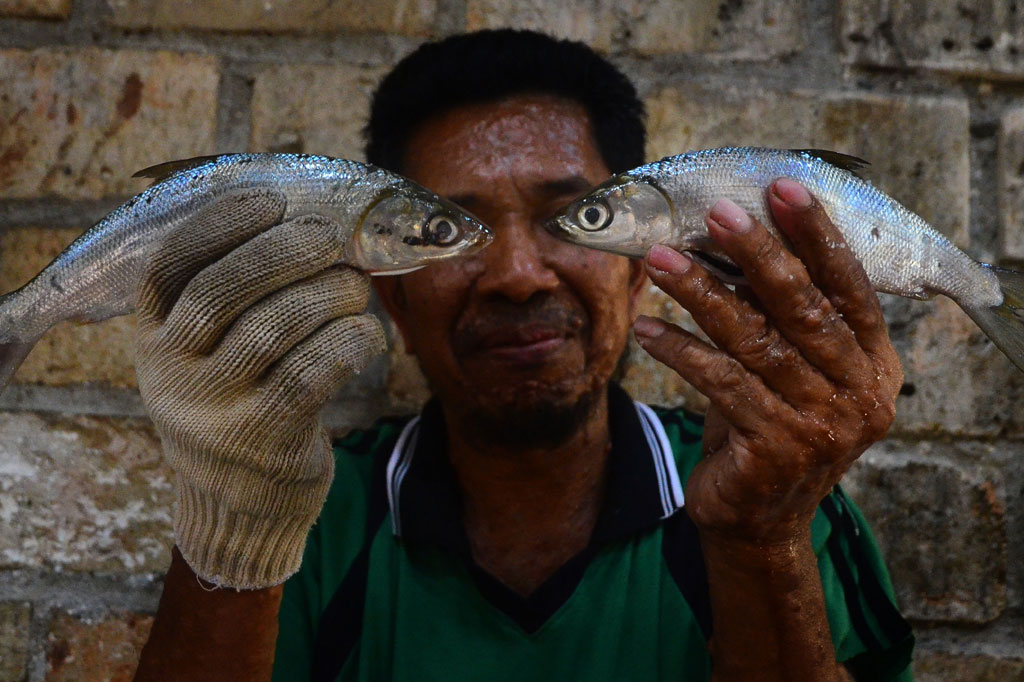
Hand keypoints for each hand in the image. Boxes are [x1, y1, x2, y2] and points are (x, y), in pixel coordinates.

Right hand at [135, 189, 384, 588]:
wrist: (238, 505)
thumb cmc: (236, 403)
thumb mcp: (206, 354)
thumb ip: (234, 295)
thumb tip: (304, 221)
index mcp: (152, 336)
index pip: (173, 266)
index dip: (223, 225)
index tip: (272, 201)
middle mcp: (172, 373)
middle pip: (223, 291)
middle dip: (284, 252)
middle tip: (328, 239)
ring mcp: (214, 411)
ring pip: (274, 328)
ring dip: (327, 294)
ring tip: (353, 287)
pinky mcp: (264, 442)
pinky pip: (312, 372)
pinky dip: (348, 340)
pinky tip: (365, 333)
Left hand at [633, 179, 902, 545]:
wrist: (761, 519)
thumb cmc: (772, 425)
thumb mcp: (794, 369)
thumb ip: (784, 317)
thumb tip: (734, 235)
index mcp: (875, 364)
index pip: (850, 286)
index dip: (817, 235)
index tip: (783, 187)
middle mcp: (859, 393)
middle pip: (804, 307)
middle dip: (757, 253)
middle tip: (717, 212)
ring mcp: (821, 424)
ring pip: (755, 341)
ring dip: (702, 294)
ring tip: (659, 261)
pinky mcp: (775, 448)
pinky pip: (719, 382)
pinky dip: (680, 350)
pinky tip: (648, 327)